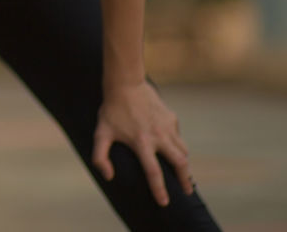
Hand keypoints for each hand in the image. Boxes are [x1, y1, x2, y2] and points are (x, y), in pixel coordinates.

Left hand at [92, 80, 193, 206]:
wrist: (125, 84)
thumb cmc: (111, 111)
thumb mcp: (100, 133)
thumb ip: (100, 156)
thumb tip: (108, 176)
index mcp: (142, 142)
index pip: (153, 172)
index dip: (159, 189)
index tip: (164, 202)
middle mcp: (158, 136)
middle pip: (180, 164)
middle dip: (185, 180)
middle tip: (187, 192)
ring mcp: (168, 127)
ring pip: (183, 151)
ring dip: (183, 164)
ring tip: (183, 173)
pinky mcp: (172, 118)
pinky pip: (177, 137)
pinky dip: (177, 145)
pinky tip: (171, 148)